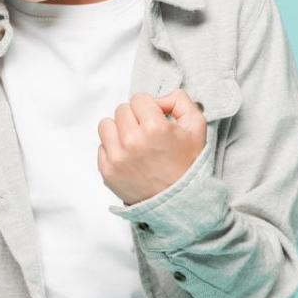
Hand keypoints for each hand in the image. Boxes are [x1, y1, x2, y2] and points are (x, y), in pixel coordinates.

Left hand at [96, 89, 206, 204]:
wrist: (179, 200)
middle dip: (135, 118)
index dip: (149, 108)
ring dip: (119, 130)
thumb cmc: (187, 163)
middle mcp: (132, 141)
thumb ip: (180, 100)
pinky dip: (113, 149)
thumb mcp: (196, 126)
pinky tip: (129, 158)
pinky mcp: (107, 171)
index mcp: (155, 127)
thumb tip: (159, 97)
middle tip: (147, 134)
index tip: (156, 121)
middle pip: (122, 110)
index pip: (139, 99)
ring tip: (135, 143)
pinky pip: (101, 146)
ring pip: (106, 125)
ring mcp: (117, 157)